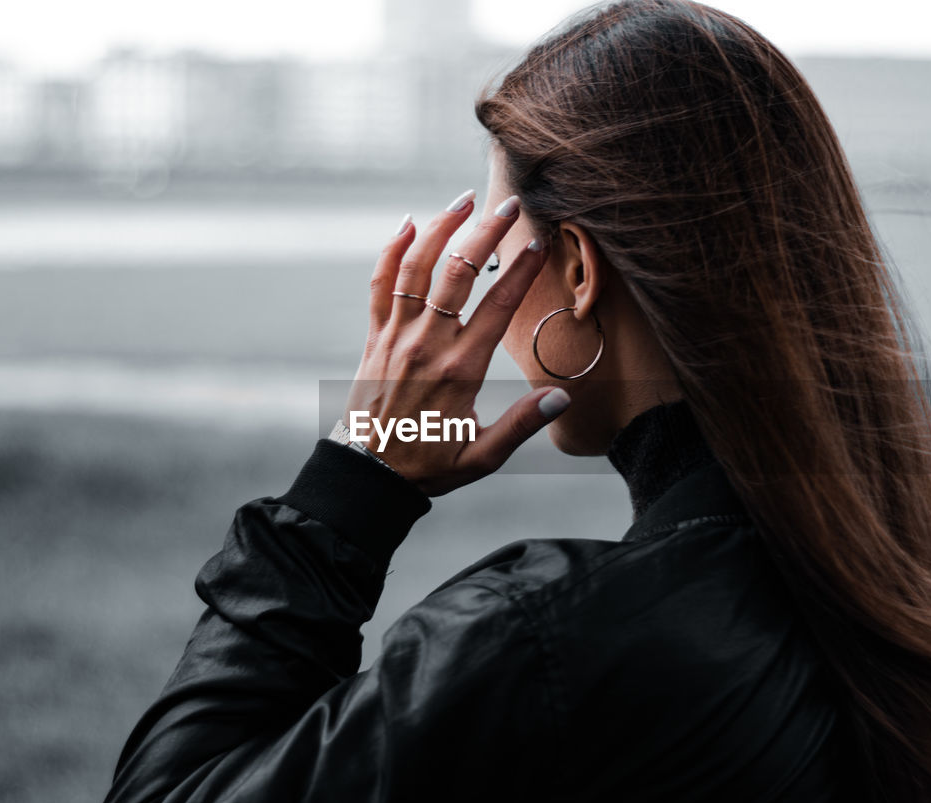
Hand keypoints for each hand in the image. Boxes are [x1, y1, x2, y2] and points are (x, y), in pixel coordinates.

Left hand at [343, 189, 570, 496]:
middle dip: (485, 233)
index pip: (498, 305)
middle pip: (458, 273)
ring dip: (440, 228)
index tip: (539, 243)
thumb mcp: (481, 455)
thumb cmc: (429, 465)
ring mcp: (397, 337)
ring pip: (416, 269)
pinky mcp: (375, 338)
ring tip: (464, 199)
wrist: (369, 474)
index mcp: (461, 369)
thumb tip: (561, 399)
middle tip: (508, 205)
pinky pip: (380, 285)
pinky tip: (407, 225)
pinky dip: (392, 251)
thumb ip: (521, 425)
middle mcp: (428, 344)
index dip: (522, 270)